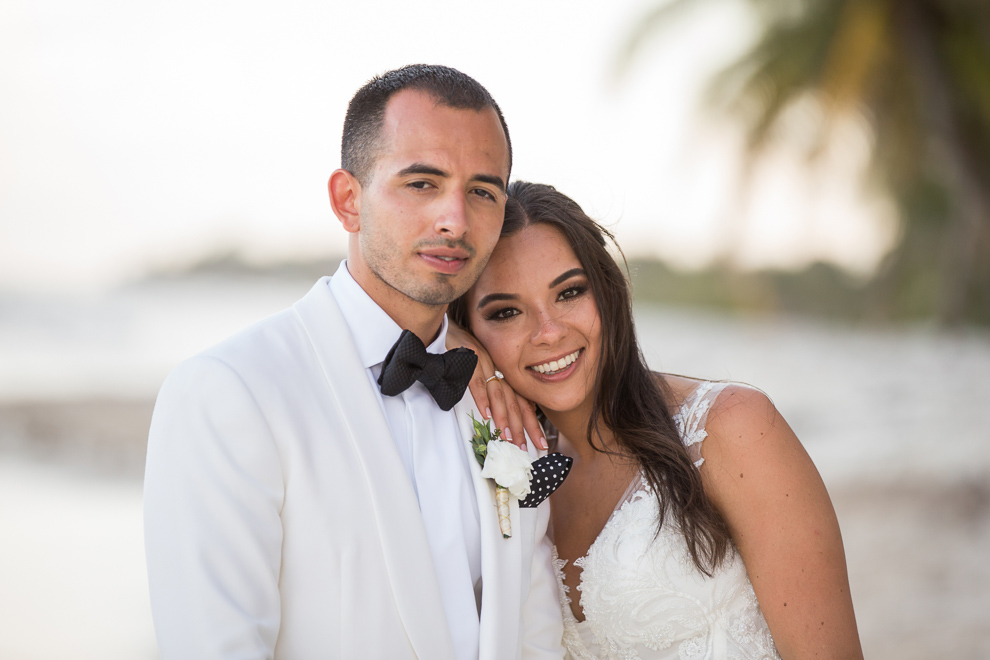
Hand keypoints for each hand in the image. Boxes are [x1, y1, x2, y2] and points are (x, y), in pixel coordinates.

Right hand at [446, 321, 546, 449]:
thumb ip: (496, 391)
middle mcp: (499, 370)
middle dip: (522, 427)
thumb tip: (506, 416)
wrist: (449, 328)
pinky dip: (482, 397)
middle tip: (525, 448)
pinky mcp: (469, 360)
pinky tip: (486, 414)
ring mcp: (485, 364)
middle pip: (515, 401)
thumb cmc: (465, 352)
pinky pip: (476, 381)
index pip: (523, 402)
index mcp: (504, 374)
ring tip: (507, 437)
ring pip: (498, 394)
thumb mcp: (485, 371)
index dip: (532, 423)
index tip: (540, 442)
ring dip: (503, 417)